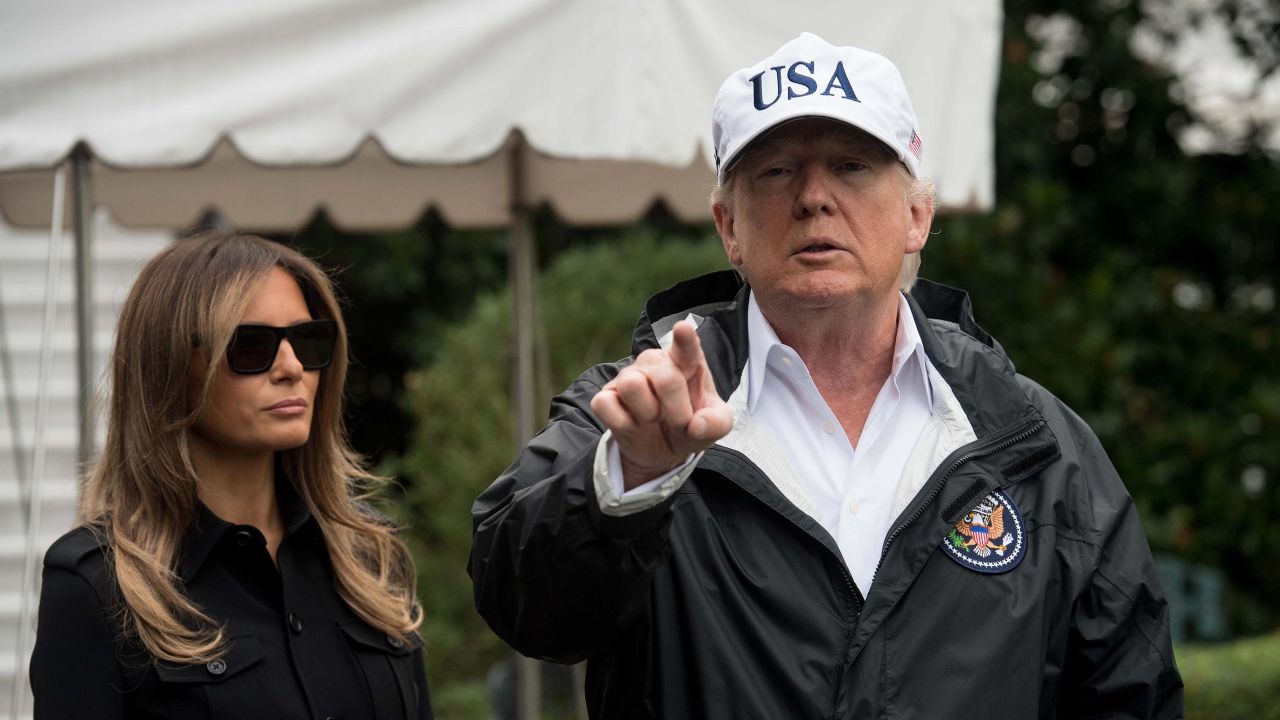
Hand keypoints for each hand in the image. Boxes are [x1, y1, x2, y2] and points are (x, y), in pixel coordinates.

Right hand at [590, 320, 733, 489]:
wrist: (664, 449)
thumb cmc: (691, 424)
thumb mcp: (715, 426)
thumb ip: (716, 423)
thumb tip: (696, 426)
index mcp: (686, 361)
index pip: (686, 346)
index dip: (684, 338)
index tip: (683, 328)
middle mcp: (655, 362)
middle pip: (666, 378)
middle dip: (678, 411)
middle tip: (681, 422)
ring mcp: (627, 376)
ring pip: (632, 385)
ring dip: (648, 412)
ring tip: (654, 417)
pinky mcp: (605, 396)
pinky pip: (605, 405)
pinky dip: (622, 423)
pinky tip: (632, 425)